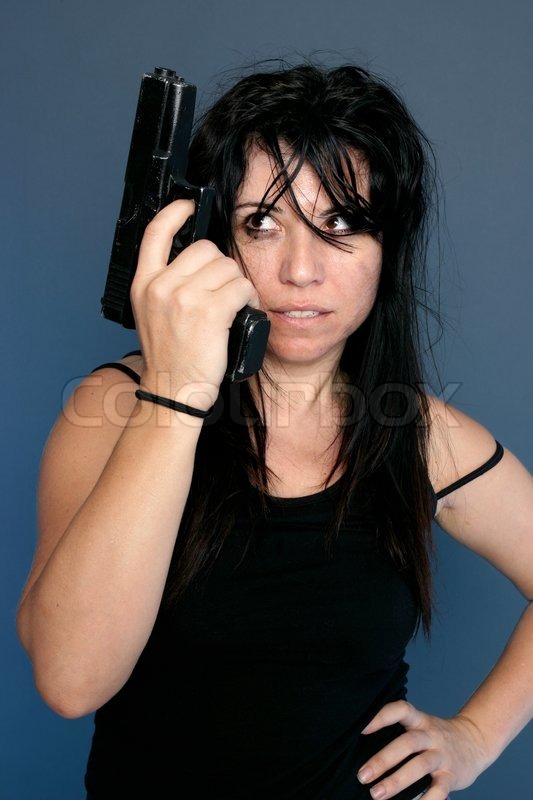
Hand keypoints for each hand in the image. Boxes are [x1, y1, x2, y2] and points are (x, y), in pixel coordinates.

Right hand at [130, 199, 258, 407]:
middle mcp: (160, 286)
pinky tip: (243, 312)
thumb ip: (166, 286)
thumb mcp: (153, 315)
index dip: (174, 213)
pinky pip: (241, 287)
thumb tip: (198, 263)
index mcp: (143, 285)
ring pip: (228, 267)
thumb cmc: (171, 359)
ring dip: (239, 284)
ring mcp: (183, 297)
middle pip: (206, 249)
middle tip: (226, 292)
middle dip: (223, 268)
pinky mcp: (208, 311)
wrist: (174, 391)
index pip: (155, 234)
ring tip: (235, 306)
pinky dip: (249, 298)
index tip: (188, 206)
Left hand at [357, 701, 490, 798]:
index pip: (400, 710)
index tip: (361, 729)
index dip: (381, 716)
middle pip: (407, 743)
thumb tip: (363, 749)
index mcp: (420, 720)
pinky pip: (439, 790)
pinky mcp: (452, 776)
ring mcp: (443, 755)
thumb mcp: (421, 725)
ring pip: (420, 766)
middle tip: (362, 776)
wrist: (475, 741)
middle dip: (383, 760)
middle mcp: (431, 735)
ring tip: (376, 794)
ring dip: (396, 781)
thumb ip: (401, 732)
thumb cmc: (436, 736)